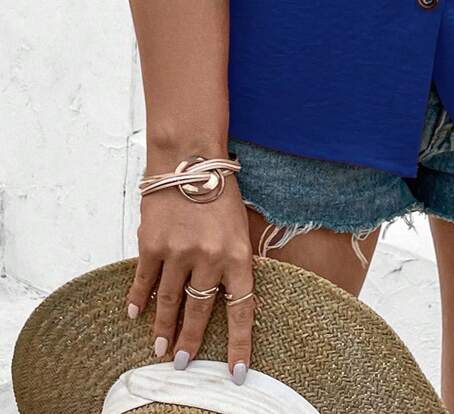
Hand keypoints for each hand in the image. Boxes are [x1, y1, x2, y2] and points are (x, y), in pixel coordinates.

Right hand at [125, 159, 254, 384]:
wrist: (190, 156)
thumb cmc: (219, 189)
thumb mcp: (240, 224)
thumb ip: (234, 258)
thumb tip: (228, 294)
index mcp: (238, 254)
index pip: (242, 310)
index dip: (240, 345)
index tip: (236, 373)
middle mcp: (210, 258)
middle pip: (200, 313)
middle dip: (190, 342)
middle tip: (181, 362)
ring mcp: (179, 253)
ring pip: (169, 302)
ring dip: (163, 328)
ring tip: (159, 347)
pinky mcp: (152, 245)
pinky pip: (144, 281)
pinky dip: (139, 300)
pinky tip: (135, 314)